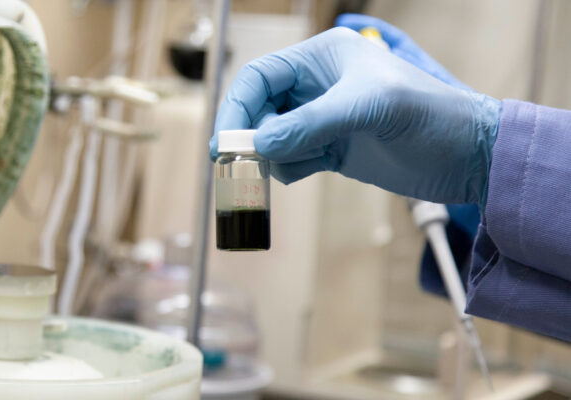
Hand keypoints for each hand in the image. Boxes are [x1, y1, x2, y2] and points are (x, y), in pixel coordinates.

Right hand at [210, 26, 499, 204]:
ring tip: (305, 162)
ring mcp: (323, 119)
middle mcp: (318, 85)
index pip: (261, 77)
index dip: (237, 106)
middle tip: (246, 166)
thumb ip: (310, 123)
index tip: (224, 142)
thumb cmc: (431, 116)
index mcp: (324, 57)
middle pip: (260, 109)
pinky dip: (291, 168)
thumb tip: (258, 145)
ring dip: (276, 156)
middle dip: (252, 136)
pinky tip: (318, 167)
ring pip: (272, 138)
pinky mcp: (331, 149)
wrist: (470, 158)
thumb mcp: (370, 109)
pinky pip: (291, 159)